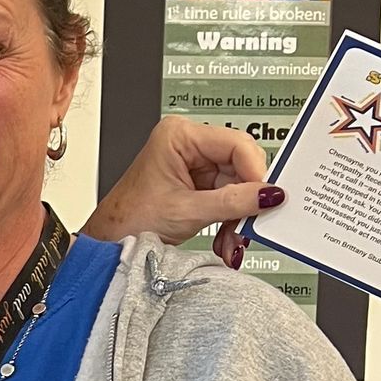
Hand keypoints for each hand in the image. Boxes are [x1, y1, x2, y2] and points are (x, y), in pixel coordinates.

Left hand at [82, 117, 281, 267]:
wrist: (110, 244)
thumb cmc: (128, 220)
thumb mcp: (187, 212)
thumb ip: (232, 202)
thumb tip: (270, 195)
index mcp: (179, 135)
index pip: (236, 143)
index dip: (255, 172)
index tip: (267, 198)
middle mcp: (188, 144)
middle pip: (241, 165)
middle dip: (246, 201)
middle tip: (249, 225)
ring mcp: (194, 164)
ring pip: (238, 185)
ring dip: (239, 217)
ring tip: (231, 241)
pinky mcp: (197, 184)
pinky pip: (228, 198)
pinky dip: (230, 221)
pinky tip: (225, 239)